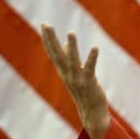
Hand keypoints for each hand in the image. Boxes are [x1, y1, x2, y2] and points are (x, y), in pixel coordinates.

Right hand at [41, 24, 109, 138]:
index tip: (44, 25)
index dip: (48, 39)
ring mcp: (77, 79)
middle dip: (52, 40)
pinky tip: (95, 48)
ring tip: (71, 33)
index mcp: (63, 71)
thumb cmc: (83, 91)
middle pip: (57, 55)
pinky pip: (89, 69)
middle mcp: (67, 74)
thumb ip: (69, 59)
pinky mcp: (89, 83)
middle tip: (46, 25)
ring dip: (72, 47)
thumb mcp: (73, 74)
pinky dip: (92, 58)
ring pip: (72, 61)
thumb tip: (65, 45)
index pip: (53, 52)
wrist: (91, 113)